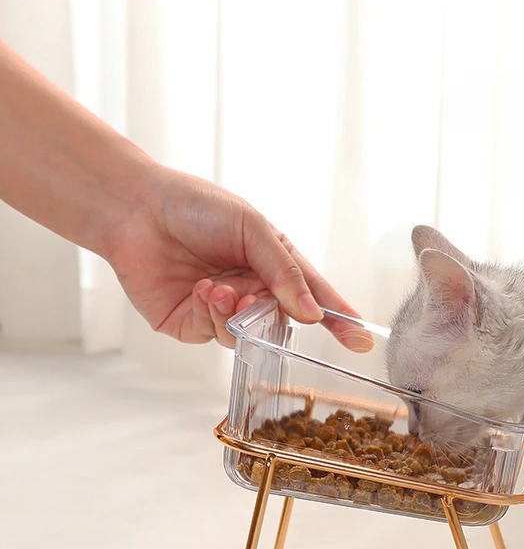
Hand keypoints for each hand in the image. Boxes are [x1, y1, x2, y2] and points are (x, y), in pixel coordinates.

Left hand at [107, 166, 370, 349]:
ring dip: (239, 314)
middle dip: (273, 311)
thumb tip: (312, 314)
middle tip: (254, 294)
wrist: (136, 210)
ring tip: (219, 288)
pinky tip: (202, 290)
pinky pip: (218, 335)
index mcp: (274, 265)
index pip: (314, 297)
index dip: (339, 319)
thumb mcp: (253, 228)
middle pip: (283, 321)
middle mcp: (253, 291)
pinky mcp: (194, 325)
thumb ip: (284, 271)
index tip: (362, 341)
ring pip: (251, 335)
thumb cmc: (198, 208)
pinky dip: (214, 314)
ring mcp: (224, 311)